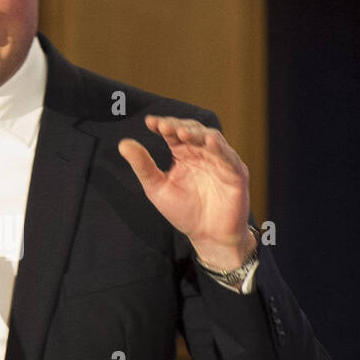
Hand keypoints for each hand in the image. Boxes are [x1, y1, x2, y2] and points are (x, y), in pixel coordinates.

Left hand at [118, 115, 253, 269]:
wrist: (208, 237)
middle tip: (164, 126)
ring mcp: (220, 161)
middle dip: (179, 126)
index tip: (150, 122)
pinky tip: (209, 143)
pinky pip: (229, 157)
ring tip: (182, 132)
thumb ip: (143, 166)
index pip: (174, 132)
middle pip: (193, 130)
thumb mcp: (157, 188)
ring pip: (211, 138)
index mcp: (184, 154)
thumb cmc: (184, 212)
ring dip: (197, 134)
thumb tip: (123, 144)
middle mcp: (202, 153)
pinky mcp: (236, 173)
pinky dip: (220, 148)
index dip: (163, 124)